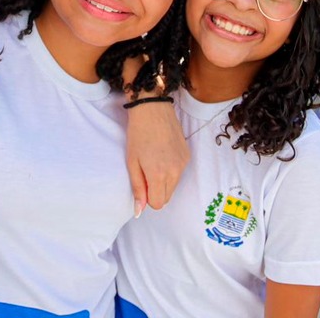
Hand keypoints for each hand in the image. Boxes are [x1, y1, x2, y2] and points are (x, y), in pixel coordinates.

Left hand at [125, 99, 188, 215]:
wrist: (152, 109)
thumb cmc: (138, 134)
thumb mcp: (132, 162)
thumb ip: (137, 188)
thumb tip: (139, 211)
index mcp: (159, 175)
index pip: (157, 204)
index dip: (147, 197)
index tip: (141, 183)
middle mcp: (175, 172)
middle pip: (166, 197)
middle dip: (155, 191)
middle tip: (145, 172)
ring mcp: (183, 163)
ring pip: (173, 185)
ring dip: (163, 181)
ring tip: (153, 161)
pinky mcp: (187, 155)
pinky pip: (179, 173)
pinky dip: (171, 170)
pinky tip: (162, 154)